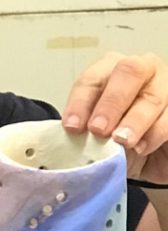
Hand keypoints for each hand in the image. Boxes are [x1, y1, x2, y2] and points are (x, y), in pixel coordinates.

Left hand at [62, 52, 167, 182]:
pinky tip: (141, 147)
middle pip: (129, 72)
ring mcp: (166, 87)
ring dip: (134, 122)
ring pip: (152, 96)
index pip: (93, 78)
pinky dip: (154, 133)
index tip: (72, 127)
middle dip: (111, 103)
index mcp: (112, 71)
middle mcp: (142, 71)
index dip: (81, 102)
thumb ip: (86, 128)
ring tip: (121, 142)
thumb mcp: (98, 135)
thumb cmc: (120, 141)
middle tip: (99, 130)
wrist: (150, 159)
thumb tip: (74, 132)